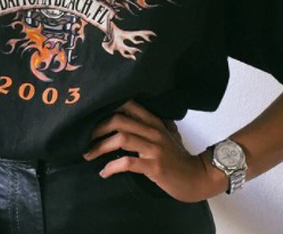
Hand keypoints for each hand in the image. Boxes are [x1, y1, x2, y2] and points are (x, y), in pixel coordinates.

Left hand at [82, 99, 225, 201]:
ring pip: (121, 138)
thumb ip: (149, 125)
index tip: (91, 117)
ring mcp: (154, 148)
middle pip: (119, 119)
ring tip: (87, 154)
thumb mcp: (166, 135)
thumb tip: (126, 118)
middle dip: (97, 128)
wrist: (198, 177)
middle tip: (84, 137)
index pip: (128, 104)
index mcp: (154, 121)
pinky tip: (104, 172)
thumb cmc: (178, 157)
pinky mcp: (154, 166)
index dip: (107, 108)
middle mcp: (153, 130)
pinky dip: (112, 167)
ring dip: (100, 146)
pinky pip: (128, 162)